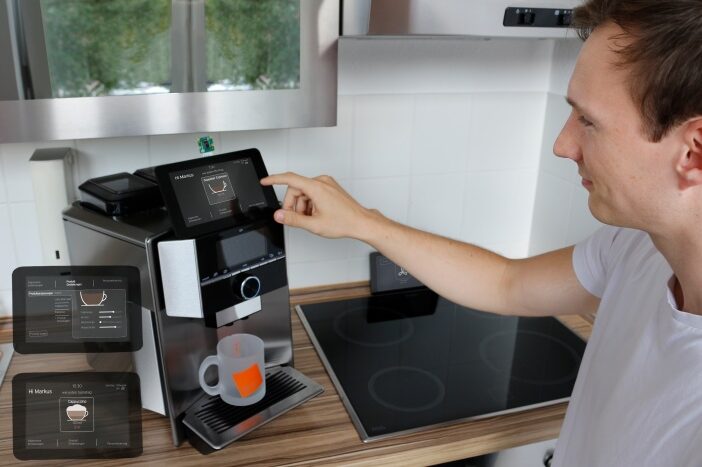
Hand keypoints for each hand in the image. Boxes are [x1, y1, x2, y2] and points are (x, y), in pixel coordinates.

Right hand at [260, 172, 378, 239]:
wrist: (361, 222)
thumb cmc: (344, 222)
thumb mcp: (314, 224)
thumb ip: (293, 219)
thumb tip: (279, 215)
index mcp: (316, 187)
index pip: (289, 179)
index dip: (274, 179)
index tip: (265, 181)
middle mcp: (322, 182)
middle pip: (296, 189)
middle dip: (293, 205)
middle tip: (297, 219)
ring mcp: (326, 184)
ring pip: (304, 193)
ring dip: (302, 206)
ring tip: (311, 219)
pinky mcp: (329, 187)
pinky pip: (312, 193)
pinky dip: (310, 204)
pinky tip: (316, 214)